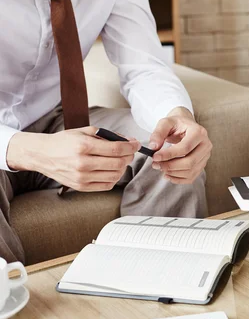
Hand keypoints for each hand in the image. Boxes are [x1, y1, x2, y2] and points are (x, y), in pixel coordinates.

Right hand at [6, 127, 139, 191]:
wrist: (42, 155)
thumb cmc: (64, 141)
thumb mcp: (84, 131)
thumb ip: (107, 135)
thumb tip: (128, 141)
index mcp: (84, 146)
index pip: (116, 148)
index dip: (131, 146)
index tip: (136, 144)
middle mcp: (83, 163)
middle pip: (118, 163)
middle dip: (129, 156)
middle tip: (130, 152)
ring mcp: (81, 177)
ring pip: (115, 175)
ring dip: (123, 167)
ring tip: (120, 160)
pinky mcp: (81, 187)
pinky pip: (107, 185)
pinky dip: (114, 177)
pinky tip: (112, 170)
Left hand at [149, 107, 211, 183]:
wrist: (186, 126)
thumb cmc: (176, 124)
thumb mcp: (165, 123)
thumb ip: (158, 133)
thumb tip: (153, 147)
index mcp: (198, 132)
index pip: (185, 148)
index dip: (169, 155)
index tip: (155, 157)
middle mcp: (206, 144)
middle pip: (190, 162)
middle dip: (171, 166)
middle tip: (155, 165)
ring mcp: (206, 155)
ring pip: (191, 171)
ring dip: (174, 173)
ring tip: (160, 168)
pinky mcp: (203, 163)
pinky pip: (192, 176)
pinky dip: (179, 179)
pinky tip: (168, 175)